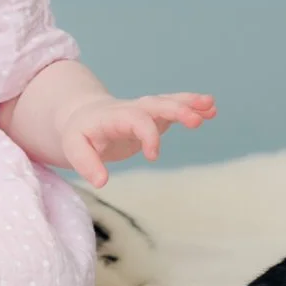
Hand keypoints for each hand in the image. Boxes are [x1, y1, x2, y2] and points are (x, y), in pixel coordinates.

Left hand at [56, 93, 216, 187]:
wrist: (82, 115)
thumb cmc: (79, 134)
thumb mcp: (73, 148)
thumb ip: (86, 164)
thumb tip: (102, 182)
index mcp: (112, 115)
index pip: (135, 119)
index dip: (147, 134)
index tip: (153, 156)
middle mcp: (131, 108)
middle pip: (155, 104)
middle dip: (176, 110)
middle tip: (196, 120)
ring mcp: (144, 111)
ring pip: (167, 102)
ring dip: (189, 103)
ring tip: (211, 106)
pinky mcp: (153, 116)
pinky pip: (173, 109)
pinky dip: (191, 107)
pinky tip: (210, 110)